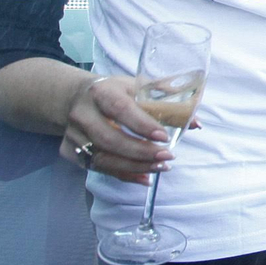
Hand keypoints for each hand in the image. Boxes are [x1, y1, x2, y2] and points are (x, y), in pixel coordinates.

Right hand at [59, 74, 176, 185]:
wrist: (75, 97)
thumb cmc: (115, 92)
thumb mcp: (137, 86)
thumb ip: (167, 101)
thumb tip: (196, 122)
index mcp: (101, 92)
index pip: (121, 110)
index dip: (143, 125)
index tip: (164, 137)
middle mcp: (82, 114)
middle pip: (110, 139)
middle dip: (141, 151)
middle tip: (167, 156)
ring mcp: (74, 135)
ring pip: (103, 158)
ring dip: (135, 166)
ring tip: (161, 167)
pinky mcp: (70, 152)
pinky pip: (99, 168)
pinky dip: (124, 175)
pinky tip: (145, 177)